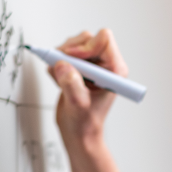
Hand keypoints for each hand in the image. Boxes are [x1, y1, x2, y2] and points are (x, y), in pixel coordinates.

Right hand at [48, 29, 128, 145]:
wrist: (78, 133)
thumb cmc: (85, 124)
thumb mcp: (78, 105)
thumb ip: (71, 84)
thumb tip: (62, 65)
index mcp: (114, 70)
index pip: (104, 40)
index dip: (85, 46)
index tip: (71, 59)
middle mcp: (105, 65)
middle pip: (87, 38)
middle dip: (70, 50)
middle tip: (61, 66)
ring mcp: (92, 66)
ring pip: (75, 44)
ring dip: (61, 57)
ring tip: (59, 77)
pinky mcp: (79, 68)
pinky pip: (65, 54)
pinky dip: (56, 64)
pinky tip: (58, 80)